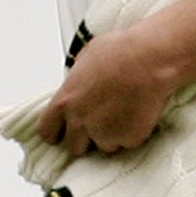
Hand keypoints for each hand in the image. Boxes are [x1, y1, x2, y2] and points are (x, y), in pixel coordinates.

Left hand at [36, 29, 174, 156]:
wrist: (149, 59)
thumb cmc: (120, 50)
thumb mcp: (86, 57)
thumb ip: (76, 80)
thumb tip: (77, 85)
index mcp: (66, 100)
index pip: (46, 130)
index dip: (55, 131)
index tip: (62, 130)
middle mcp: (81, 121)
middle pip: (73, 146)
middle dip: (84, 137)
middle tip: (98, 120)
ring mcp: (104, 133)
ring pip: (102, 145)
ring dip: (110, 134)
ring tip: (122, 109)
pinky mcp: (127, 139)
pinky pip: (126, 143)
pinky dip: (130, 132)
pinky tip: (135, 111)